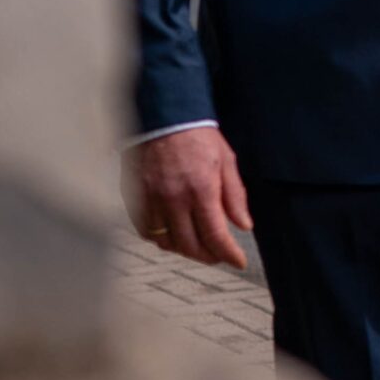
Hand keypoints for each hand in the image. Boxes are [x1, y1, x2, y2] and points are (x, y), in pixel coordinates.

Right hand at [122, 125, 252, 268]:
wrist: (165, 117)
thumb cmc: (198, 136)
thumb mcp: (227, 162)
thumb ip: (235, 196)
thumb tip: (243, 225)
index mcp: (201, 190)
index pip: (215, 236)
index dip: (228, 254)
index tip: (238, 261)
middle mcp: (173, 199)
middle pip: (189, 245)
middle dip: (208, 256)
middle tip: (218, 255)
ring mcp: (151, 199)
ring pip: (166, 242)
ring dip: (184, 249)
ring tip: (197, 245)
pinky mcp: (135, 196)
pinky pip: (145, 230)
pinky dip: (159, 238)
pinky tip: (172, 234)